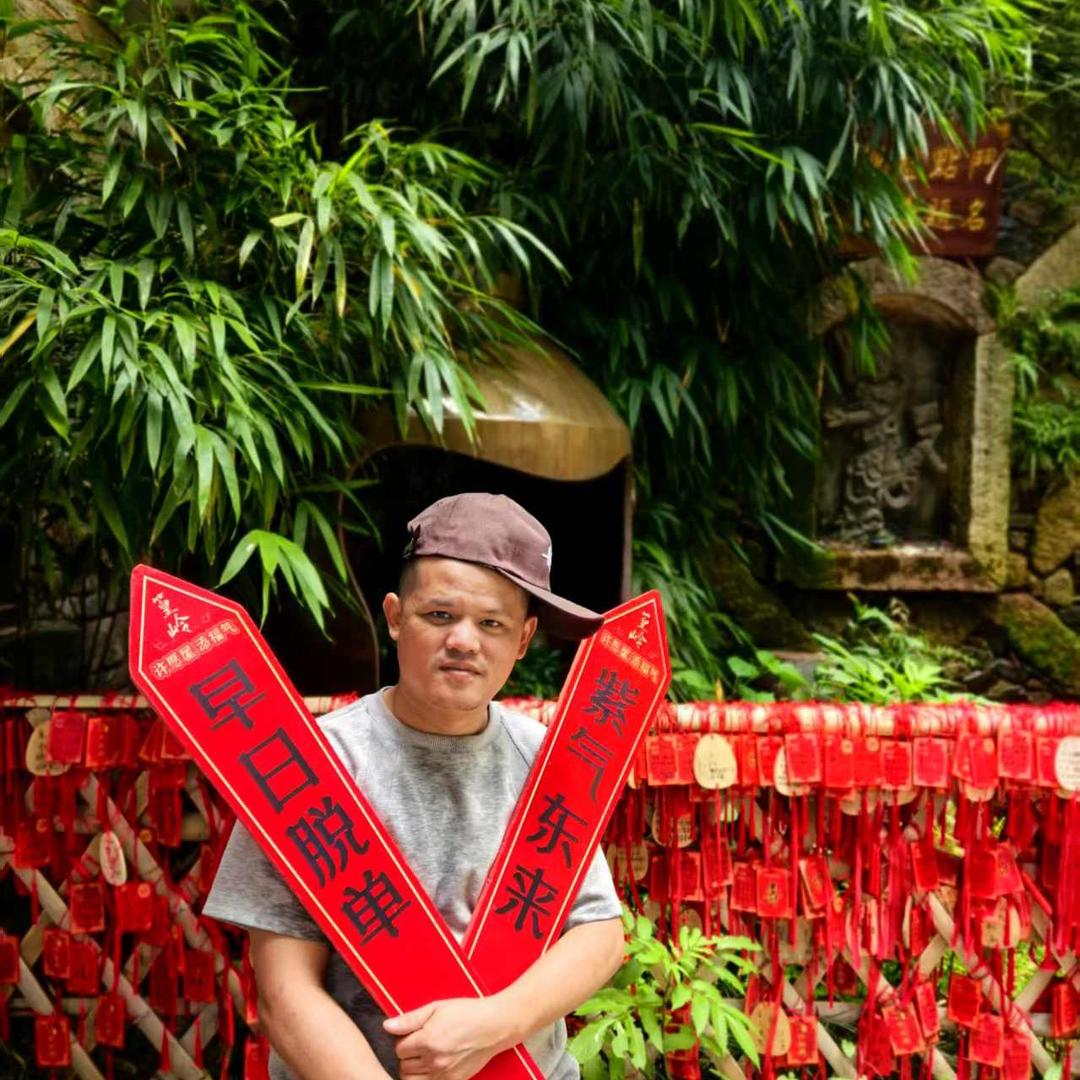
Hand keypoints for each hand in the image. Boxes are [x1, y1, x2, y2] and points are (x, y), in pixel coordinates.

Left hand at [383, 997, 513, 1079]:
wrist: (495, 1026)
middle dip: (407, 1054)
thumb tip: (387, 1026)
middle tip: (418, 1043)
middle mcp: (434, 1060)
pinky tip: (433, 1064)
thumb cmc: (467, 1012)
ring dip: (413, 1068)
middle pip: (403, 1066)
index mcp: (428, 1040)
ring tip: (424, 1055)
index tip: (412, 1033)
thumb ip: (410, 1019)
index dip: (403, 1039)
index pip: (399, 1049)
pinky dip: (425, 1077)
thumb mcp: (437, 1007)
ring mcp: (444, 1073)